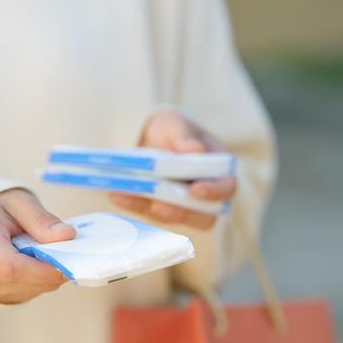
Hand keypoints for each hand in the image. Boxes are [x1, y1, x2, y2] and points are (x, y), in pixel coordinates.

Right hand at [0, 189, 75, 303]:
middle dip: (50, 271)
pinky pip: (22, 294)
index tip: (68, 262)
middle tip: (63, 252)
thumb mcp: (20, 202)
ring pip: (26, 291)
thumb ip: (42, 220)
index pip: (11, 266)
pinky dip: (35, 281)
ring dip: (44, 276)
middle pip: (22, 281)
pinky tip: (31, 263)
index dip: (44, 269)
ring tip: (41, 253)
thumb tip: (67, 236)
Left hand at [108, 108, 236, 229]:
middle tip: (157, 205)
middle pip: (203, 216)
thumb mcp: (176, 124)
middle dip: (180, 212)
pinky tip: (116, 194)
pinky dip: (132, 203)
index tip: (195, 190)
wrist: (150, 138)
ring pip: (172, 217)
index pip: (227, 187)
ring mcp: (182, 206)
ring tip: (125, 194)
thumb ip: (184, 136)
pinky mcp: (159, 210)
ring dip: (149, 208)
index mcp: (220, 171)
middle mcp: (206, 195)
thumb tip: (196, 149)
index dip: (214, 192)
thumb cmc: (172, 131)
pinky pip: (147, 212)